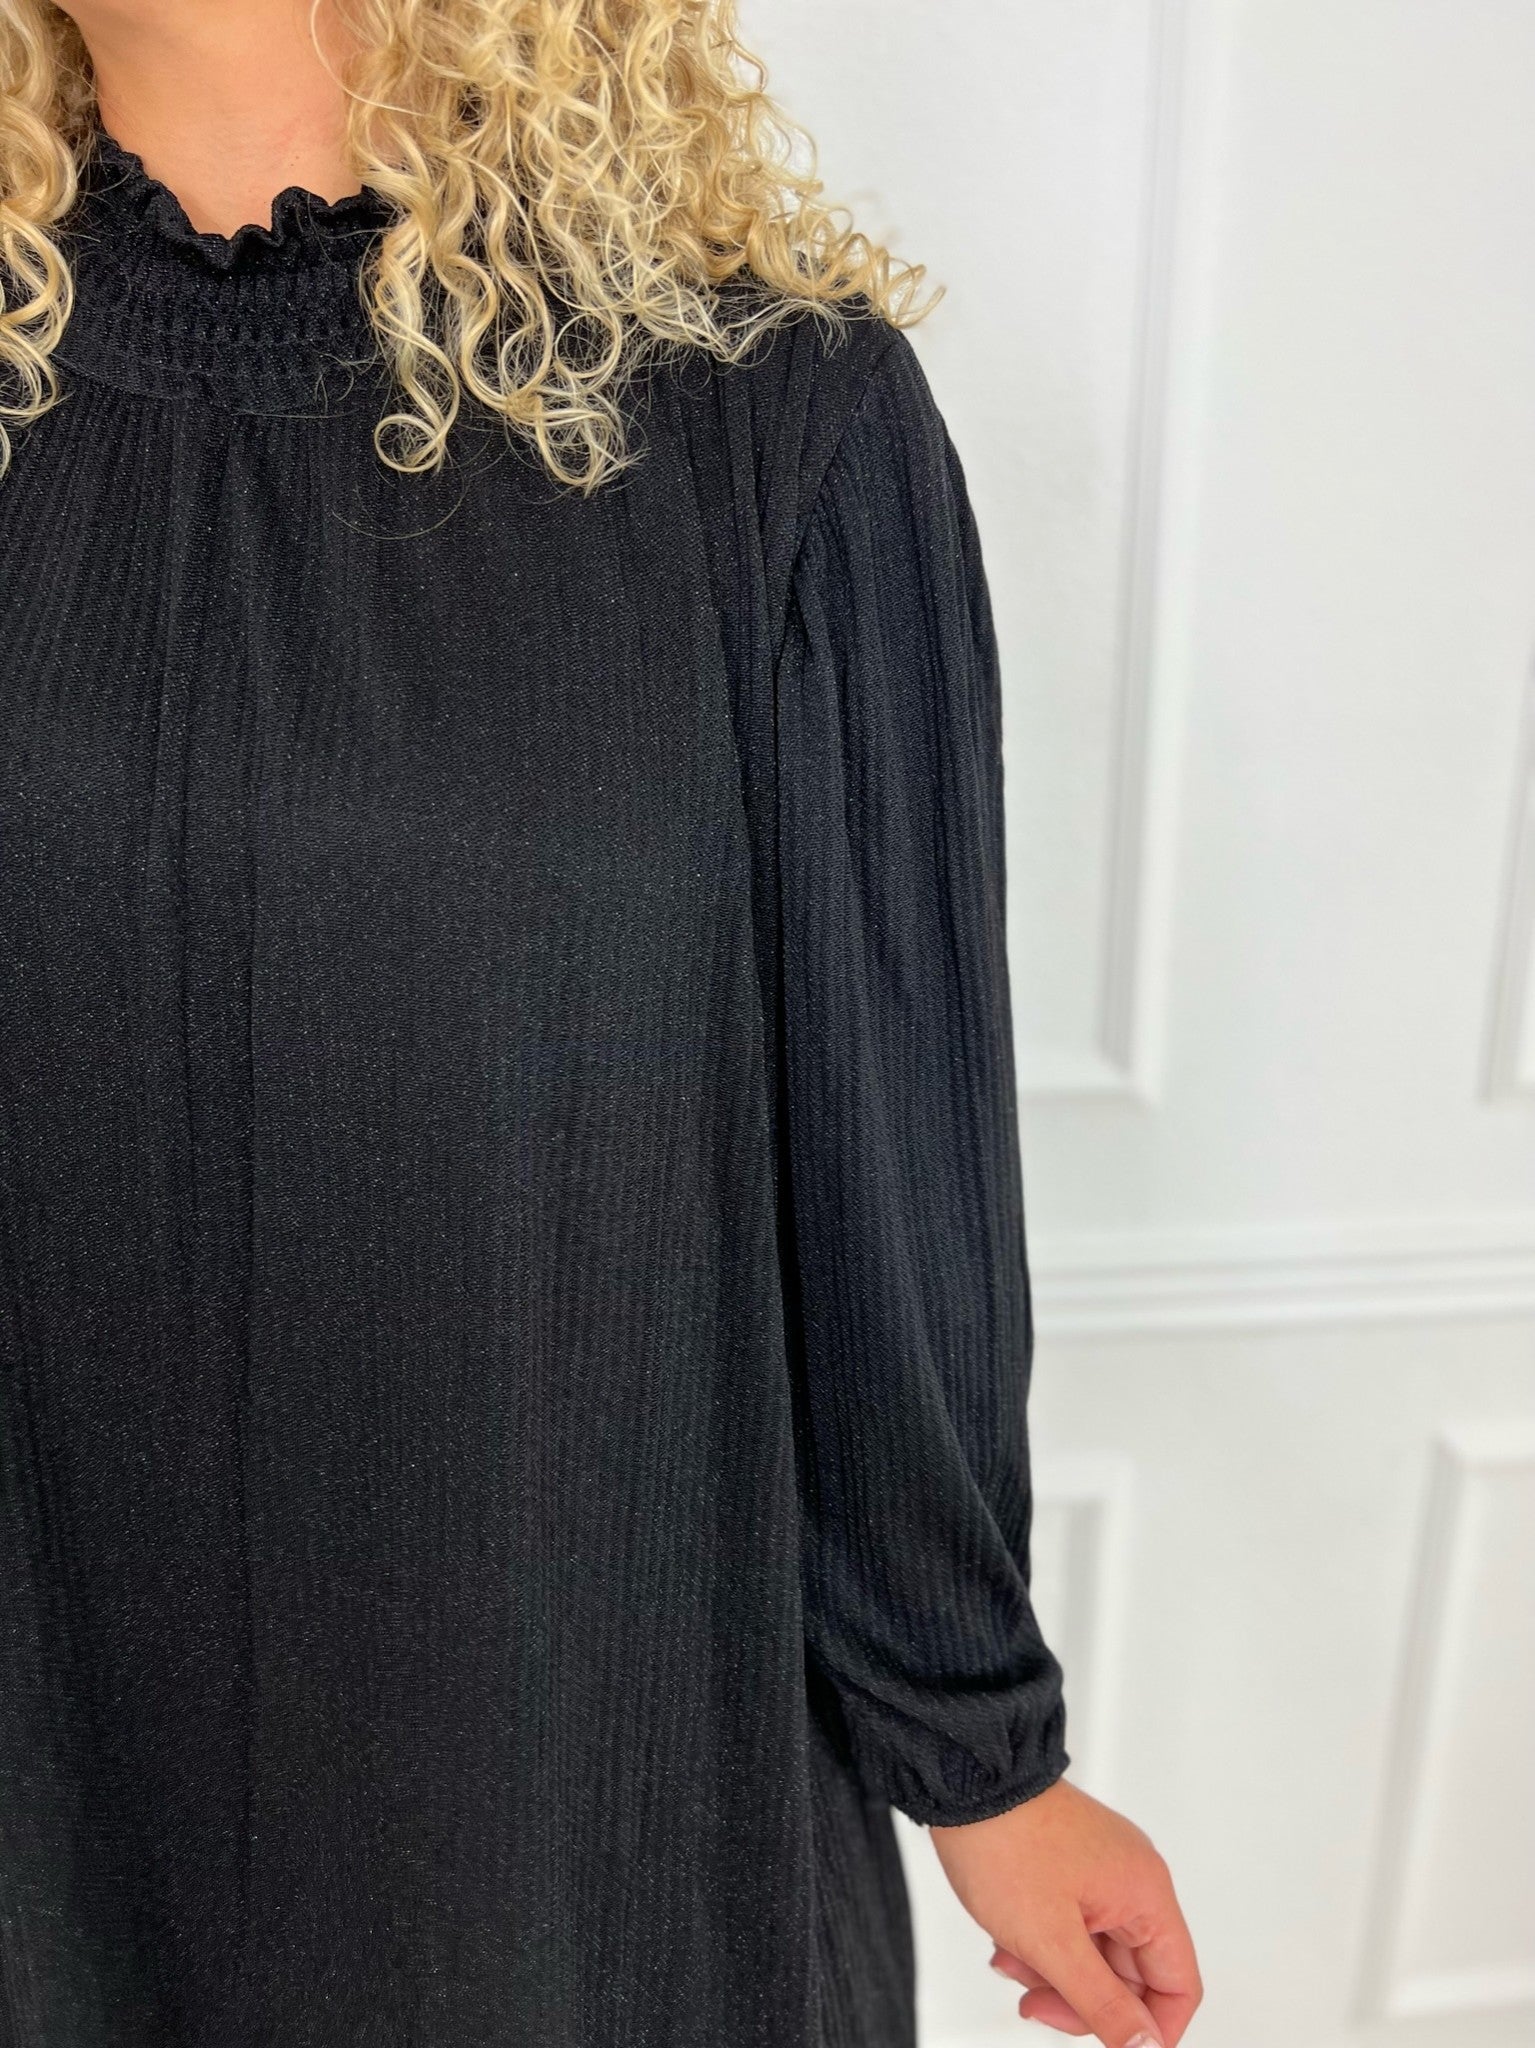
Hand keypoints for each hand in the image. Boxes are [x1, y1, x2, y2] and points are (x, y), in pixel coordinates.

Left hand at [929, 1776, 1201, 2046]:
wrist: (962, 1780)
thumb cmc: (1004, 1842)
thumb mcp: (1052, 1941)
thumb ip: (1101, 2003)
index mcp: (1146, 1893)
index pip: (1178, 1985)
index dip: (1151, 2029)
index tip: (1114, 2044)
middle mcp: (1132, 1879)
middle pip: (1131, 1976)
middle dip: (1080, 1998)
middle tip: (1035, 2003)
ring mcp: (1101, 1870)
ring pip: (1095, 1954)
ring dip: (1052, 1972)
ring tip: (1011, 1959)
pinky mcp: (1071, 1865)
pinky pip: (1072, 1926)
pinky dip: (1041, 1943)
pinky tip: (1007, 1940)